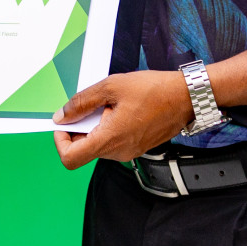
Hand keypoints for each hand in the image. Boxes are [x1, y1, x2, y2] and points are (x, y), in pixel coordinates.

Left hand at [50, 71, 191, 169]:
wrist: (186, 97)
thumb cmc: (154, 90)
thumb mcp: (110, 87)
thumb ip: (81, 102)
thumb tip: (61, 116)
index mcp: (110, 139)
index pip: (70, 158)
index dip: (60, 141)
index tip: (64, 123)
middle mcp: (118, 152)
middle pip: (83, 149)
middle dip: (79, 127)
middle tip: (91, 104)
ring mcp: (128, 152)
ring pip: (98, 144)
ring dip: (96, 125)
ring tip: (111, 104)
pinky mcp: (136, 148)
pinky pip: (113, 142)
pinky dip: (108, 127)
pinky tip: (120, 109)